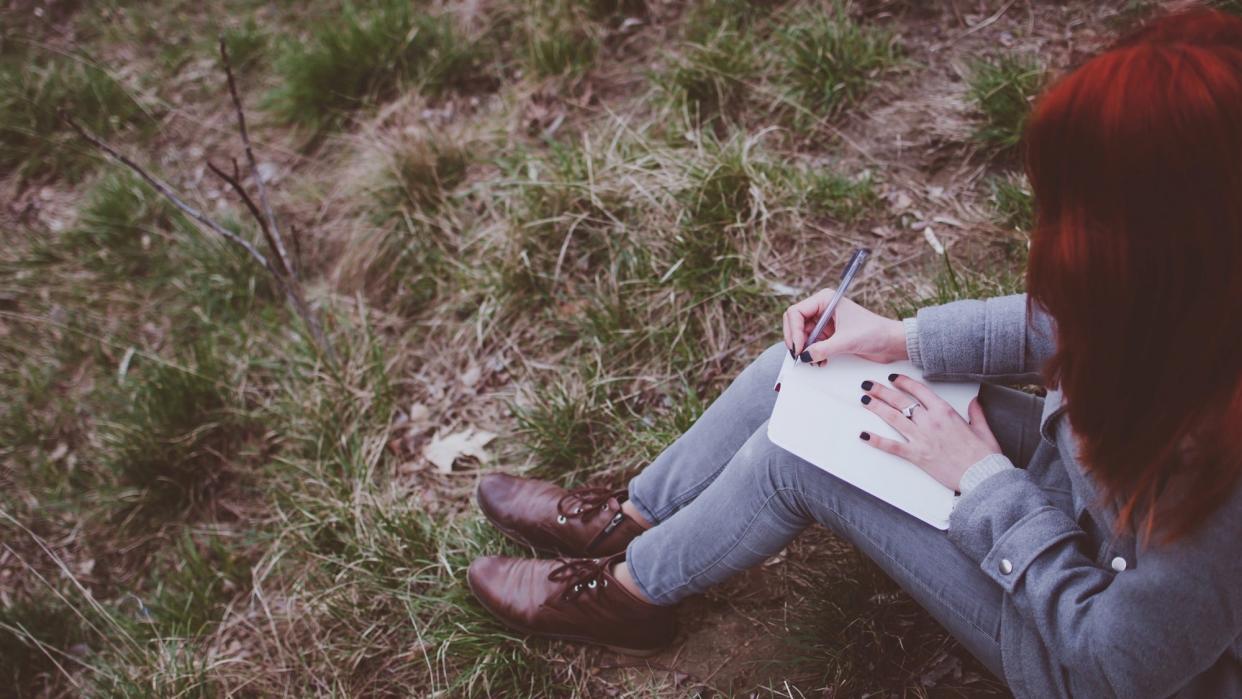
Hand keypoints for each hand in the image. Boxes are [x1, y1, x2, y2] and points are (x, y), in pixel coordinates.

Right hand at [782, 288, 906, 363]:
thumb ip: (822, 349)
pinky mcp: (829, 334)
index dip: (794, 331)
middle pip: (795, 323)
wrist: (891, 342)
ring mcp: (824, 322)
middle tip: (800, 356)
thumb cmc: (874, 332)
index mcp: (825, 299)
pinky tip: (821, 361)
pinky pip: (811, 344)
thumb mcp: (846, 341)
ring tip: (815, 360)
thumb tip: (804, 356)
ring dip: (805, 350)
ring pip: (802, 335)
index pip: (796, 312)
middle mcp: (822, 308)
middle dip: (796, 341)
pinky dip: (812, 353)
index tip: (799, 348)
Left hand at [858, 374, 1001, 491]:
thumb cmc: (984, 455)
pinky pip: (892, 446)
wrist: (982, 475)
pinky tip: (864, 435)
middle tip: (868, 385)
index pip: (920, 391)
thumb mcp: (982, 429)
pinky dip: (877, 441)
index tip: (893, 378)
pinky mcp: (917, 455)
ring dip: (877, 407)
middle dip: (882, 391)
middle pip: (901, 401)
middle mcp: (930, 422)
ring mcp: (922, 438)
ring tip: (864, 399)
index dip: (904, 382)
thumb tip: (974, 400)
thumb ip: (976, 412)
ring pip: (894, 418)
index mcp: (945, 412)